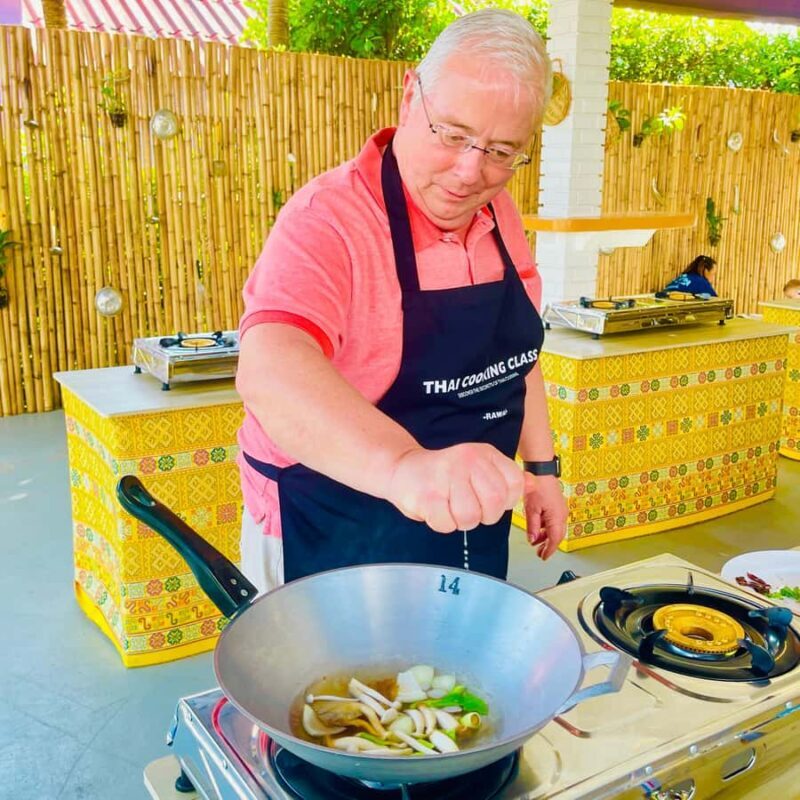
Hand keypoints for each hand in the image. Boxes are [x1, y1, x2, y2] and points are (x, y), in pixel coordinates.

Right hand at [385, 444, 524, 532]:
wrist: (402, 468)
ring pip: (470, 518)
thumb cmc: (443, 473)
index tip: (488, 499)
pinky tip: (434, 509)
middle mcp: (468, 460)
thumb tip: (533, 484)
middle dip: (483, 515)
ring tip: (449, 507)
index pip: (514, 484)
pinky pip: (446, 525)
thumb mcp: (478, 467)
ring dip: (460, 521)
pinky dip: (441, 524)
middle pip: (495, 504)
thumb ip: (504, 477)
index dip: (505, 501)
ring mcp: (447, 476)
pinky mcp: (428, 494)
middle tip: (468, 507)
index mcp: (484, 453)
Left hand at [523, 472, 567, 559]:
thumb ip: (533, 526)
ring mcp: (561, 509)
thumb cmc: (537, 486)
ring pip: (556, 528)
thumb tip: (533, 539)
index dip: (549, 550)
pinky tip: (539, 528)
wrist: (541, 471)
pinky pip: (554, 521)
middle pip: (557, 535)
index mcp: (557, 517)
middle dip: (549, 545)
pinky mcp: (558, 505)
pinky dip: (547, 527)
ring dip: (547, 536)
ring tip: (536, 540)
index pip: (555, 539)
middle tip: (540, 552)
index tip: (543, 557)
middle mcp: (562, 514)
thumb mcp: (531, 509)